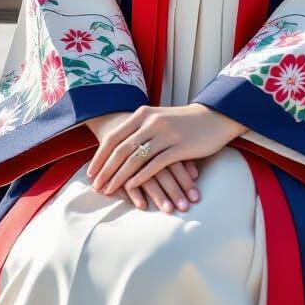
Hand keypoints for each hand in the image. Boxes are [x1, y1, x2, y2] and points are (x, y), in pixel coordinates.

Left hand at [84, 111, 200, 213]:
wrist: (214, 117)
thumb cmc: (183, 122)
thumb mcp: (158, 119)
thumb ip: (140, 129)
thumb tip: (117, 150)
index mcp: (143, 114)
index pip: (115, 137)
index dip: (100, 156)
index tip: (90, 172)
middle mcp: (151, 122)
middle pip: (121, 149)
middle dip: (106, 170)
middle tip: (96, 186)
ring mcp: (165, 134)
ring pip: (135, 159)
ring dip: (119, 177)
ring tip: (109, 190)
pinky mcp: (179, 146)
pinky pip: (155, 164)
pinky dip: (140, 177)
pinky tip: (132, 187)